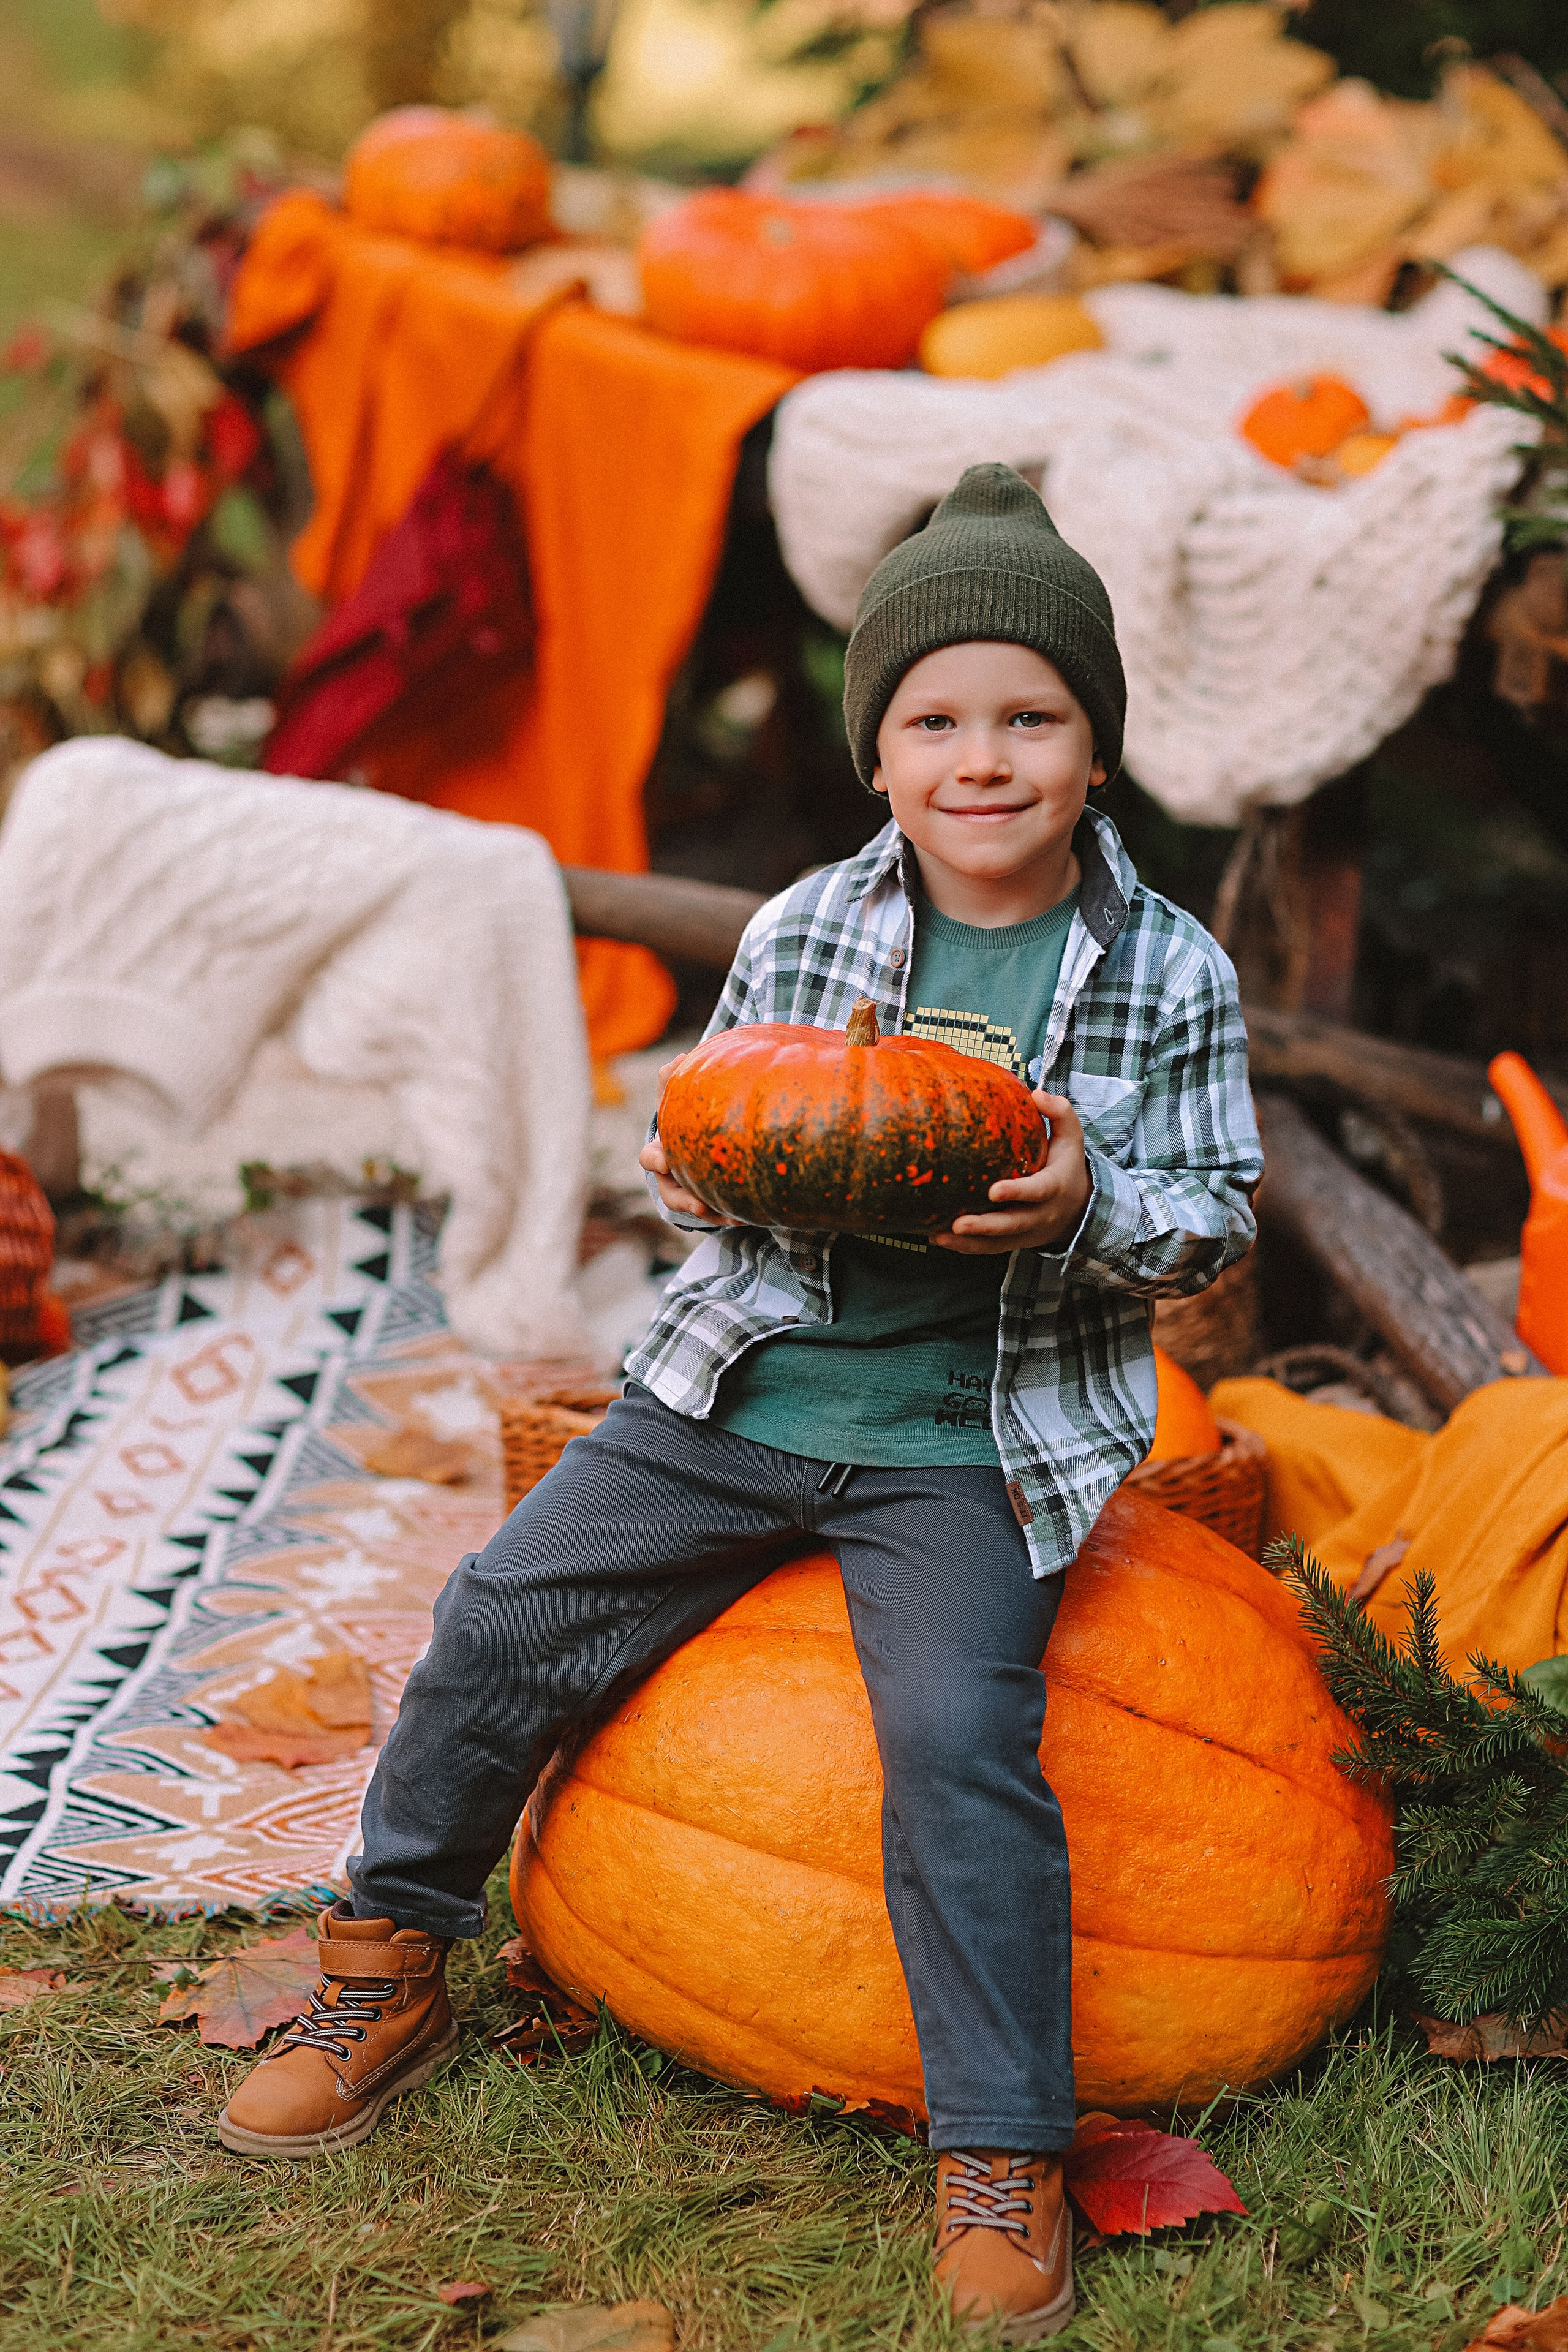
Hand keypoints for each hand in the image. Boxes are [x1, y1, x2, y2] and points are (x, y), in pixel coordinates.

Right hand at [639, 1052, 744, 1225]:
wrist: (701, 1137)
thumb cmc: (685, 1114)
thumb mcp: (676, 1096)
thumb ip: (673, 1078)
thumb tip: (680, 1058)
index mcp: (660, 1152)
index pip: (651, 1158)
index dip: (656, 1159)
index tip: (665, 1160)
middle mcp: (671, 1178)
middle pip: (672, 1194)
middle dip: (684, 1200)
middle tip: (699, 1204)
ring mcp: (689, 1193)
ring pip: (696, 1209)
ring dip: (712, 1213)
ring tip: (732, 1216)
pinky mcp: (708, 1201)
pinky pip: (717, 1213)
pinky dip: (728, 1214)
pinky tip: (746, 1214)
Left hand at [929, 1091, 1090, 1254]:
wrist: (1078, 1208)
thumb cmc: (1066, 1165)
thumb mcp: (1072, 1137)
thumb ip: (1060, 1113)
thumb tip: (1036, 1094)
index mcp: (1054, 1187)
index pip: (1037, 1191)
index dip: (1017, 1192)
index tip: (993, 1191)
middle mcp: (1040, 1214)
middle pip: (1013, 1224)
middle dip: (985, 1226)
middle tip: (958, 1223)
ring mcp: (1026, 1232)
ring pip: (997, 1243)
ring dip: (968, 1242)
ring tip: (938, 1235)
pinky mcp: (1013, 1242)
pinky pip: (989, 1249)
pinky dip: (965, 1247)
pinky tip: (938, 1238)